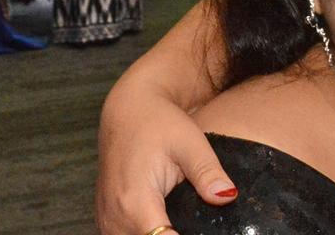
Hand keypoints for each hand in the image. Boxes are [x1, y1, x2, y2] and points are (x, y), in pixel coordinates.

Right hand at [96, 87, 237, 233]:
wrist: (128, 111)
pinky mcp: (107, 218)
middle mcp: (115, 215)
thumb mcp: (190, 143)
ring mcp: (107, 219)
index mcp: (135, 200)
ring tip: (186, 223)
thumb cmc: (159, 123)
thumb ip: (207, 173)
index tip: (204, 231)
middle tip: (201, 224)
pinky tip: (167, 226)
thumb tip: (228, 196)